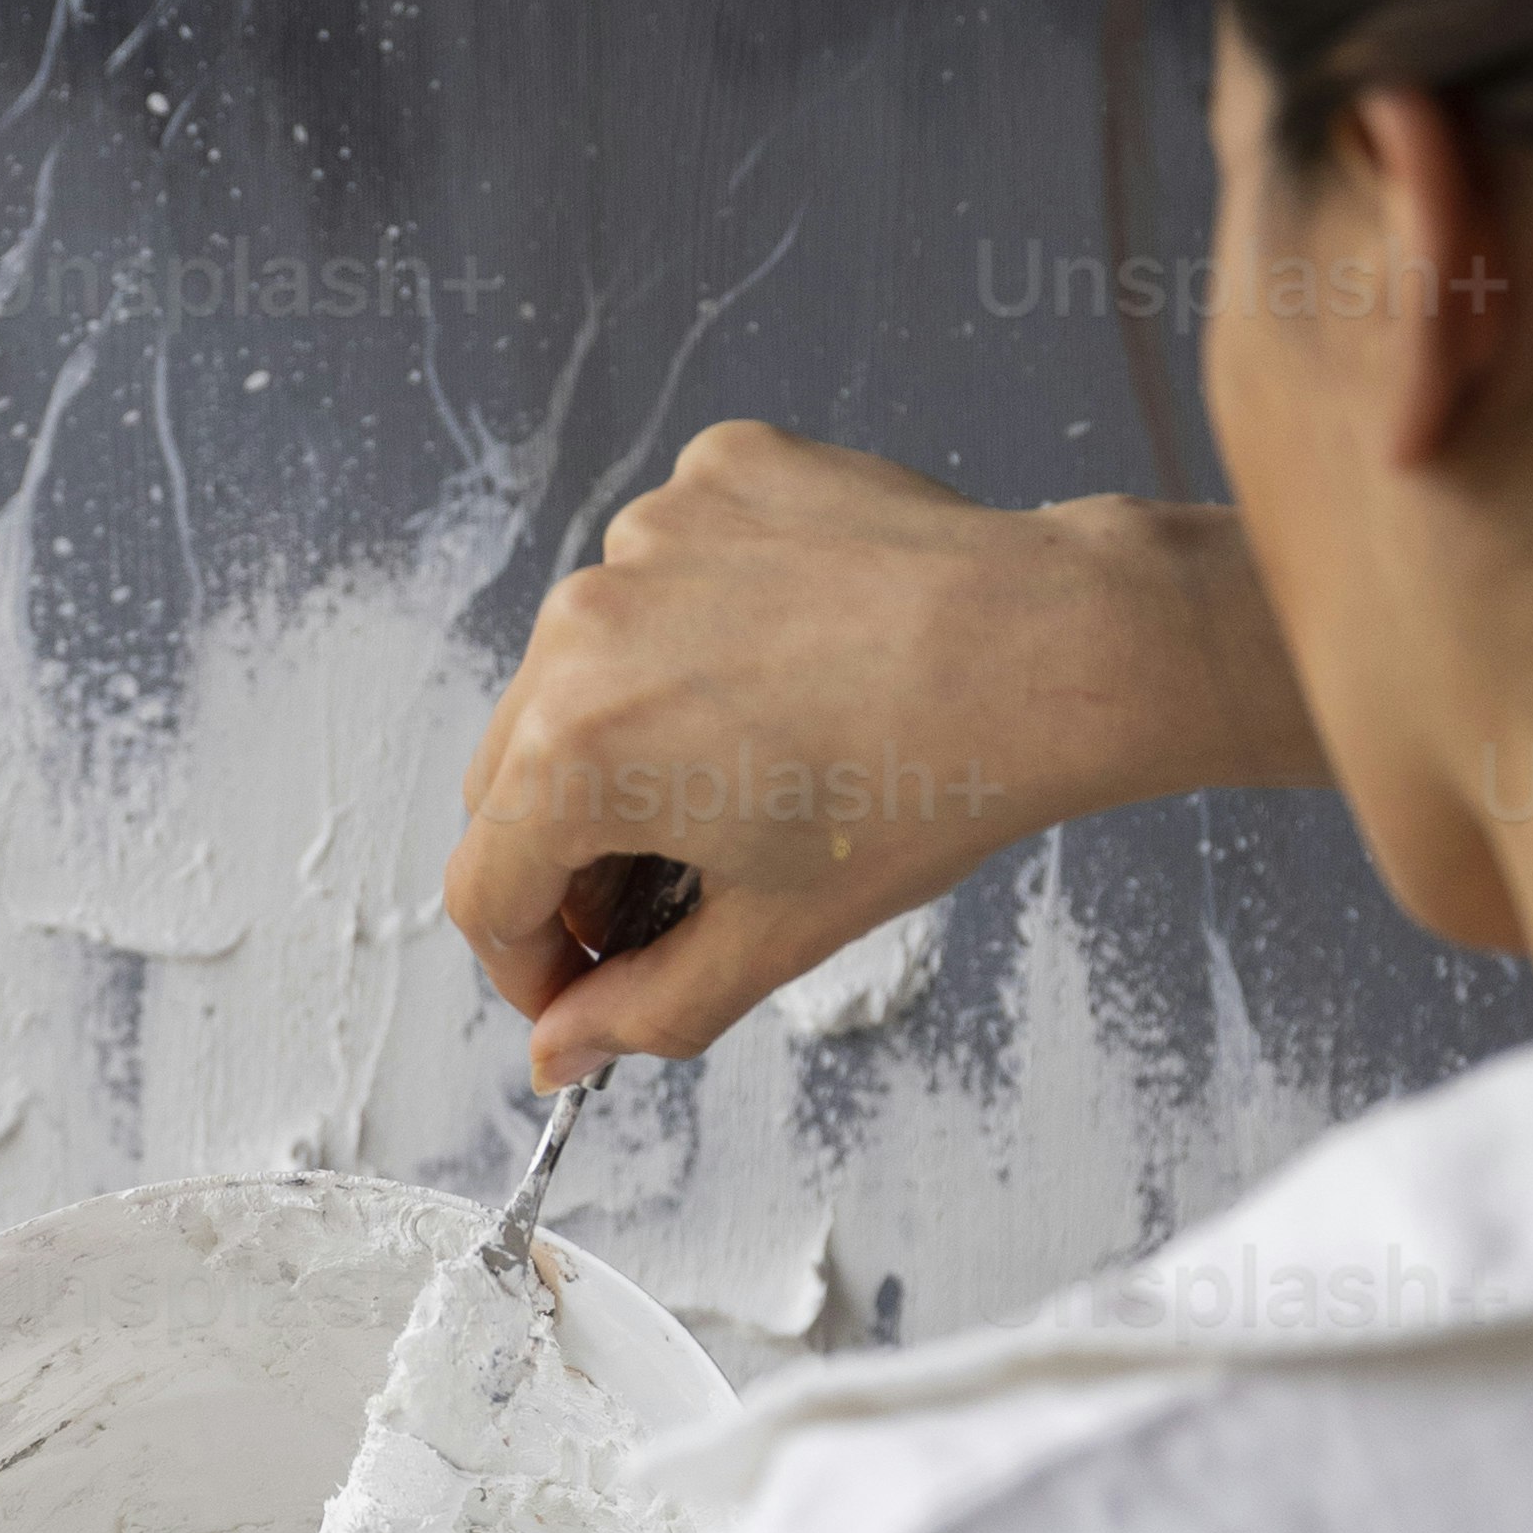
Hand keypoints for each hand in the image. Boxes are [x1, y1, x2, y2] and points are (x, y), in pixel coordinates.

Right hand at [446, 423, 1317, 1076]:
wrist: (1049, 650)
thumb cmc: (925, 790)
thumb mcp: (774, 934)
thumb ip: (644, 1008)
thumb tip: (557, 1056)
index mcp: (574, 758)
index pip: (483, 891)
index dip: (527, 965)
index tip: (580, 990)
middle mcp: (579, 631)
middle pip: (511, 777)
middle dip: (569, 854)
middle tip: (667, 894)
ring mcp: (644, 537)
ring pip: (583, 669)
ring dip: (630, 732)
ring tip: (747, 763)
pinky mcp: (710, 475)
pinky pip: (662, 572)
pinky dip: (696, 626)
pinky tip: (784, 660)